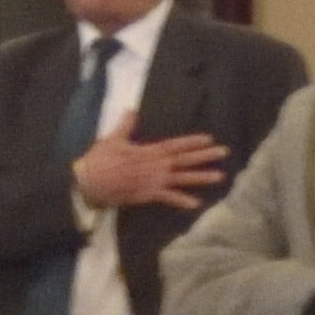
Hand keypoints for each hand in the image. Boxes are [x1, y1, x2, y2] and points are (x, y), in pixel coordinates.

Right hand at [74, 128, 230, 214]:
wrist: (89, 181)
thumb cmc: (99, 160)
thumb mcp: (113, 139)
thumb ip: (126, 125)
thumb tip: (131, 109)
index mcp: (148, 151)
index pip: (175, 145)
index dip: (192, 142)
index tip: (209, 139)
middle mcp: (155, 165)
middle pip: (184, 159)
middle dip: (205, 155)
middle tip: (225, 151)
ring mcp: (153, 180)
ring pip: (182, 178)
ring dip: (201, 177)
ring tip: (220, 176)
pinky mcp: (147, 194)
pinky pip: (167, 198)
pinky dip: (181, 201)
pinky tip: (197, 204)